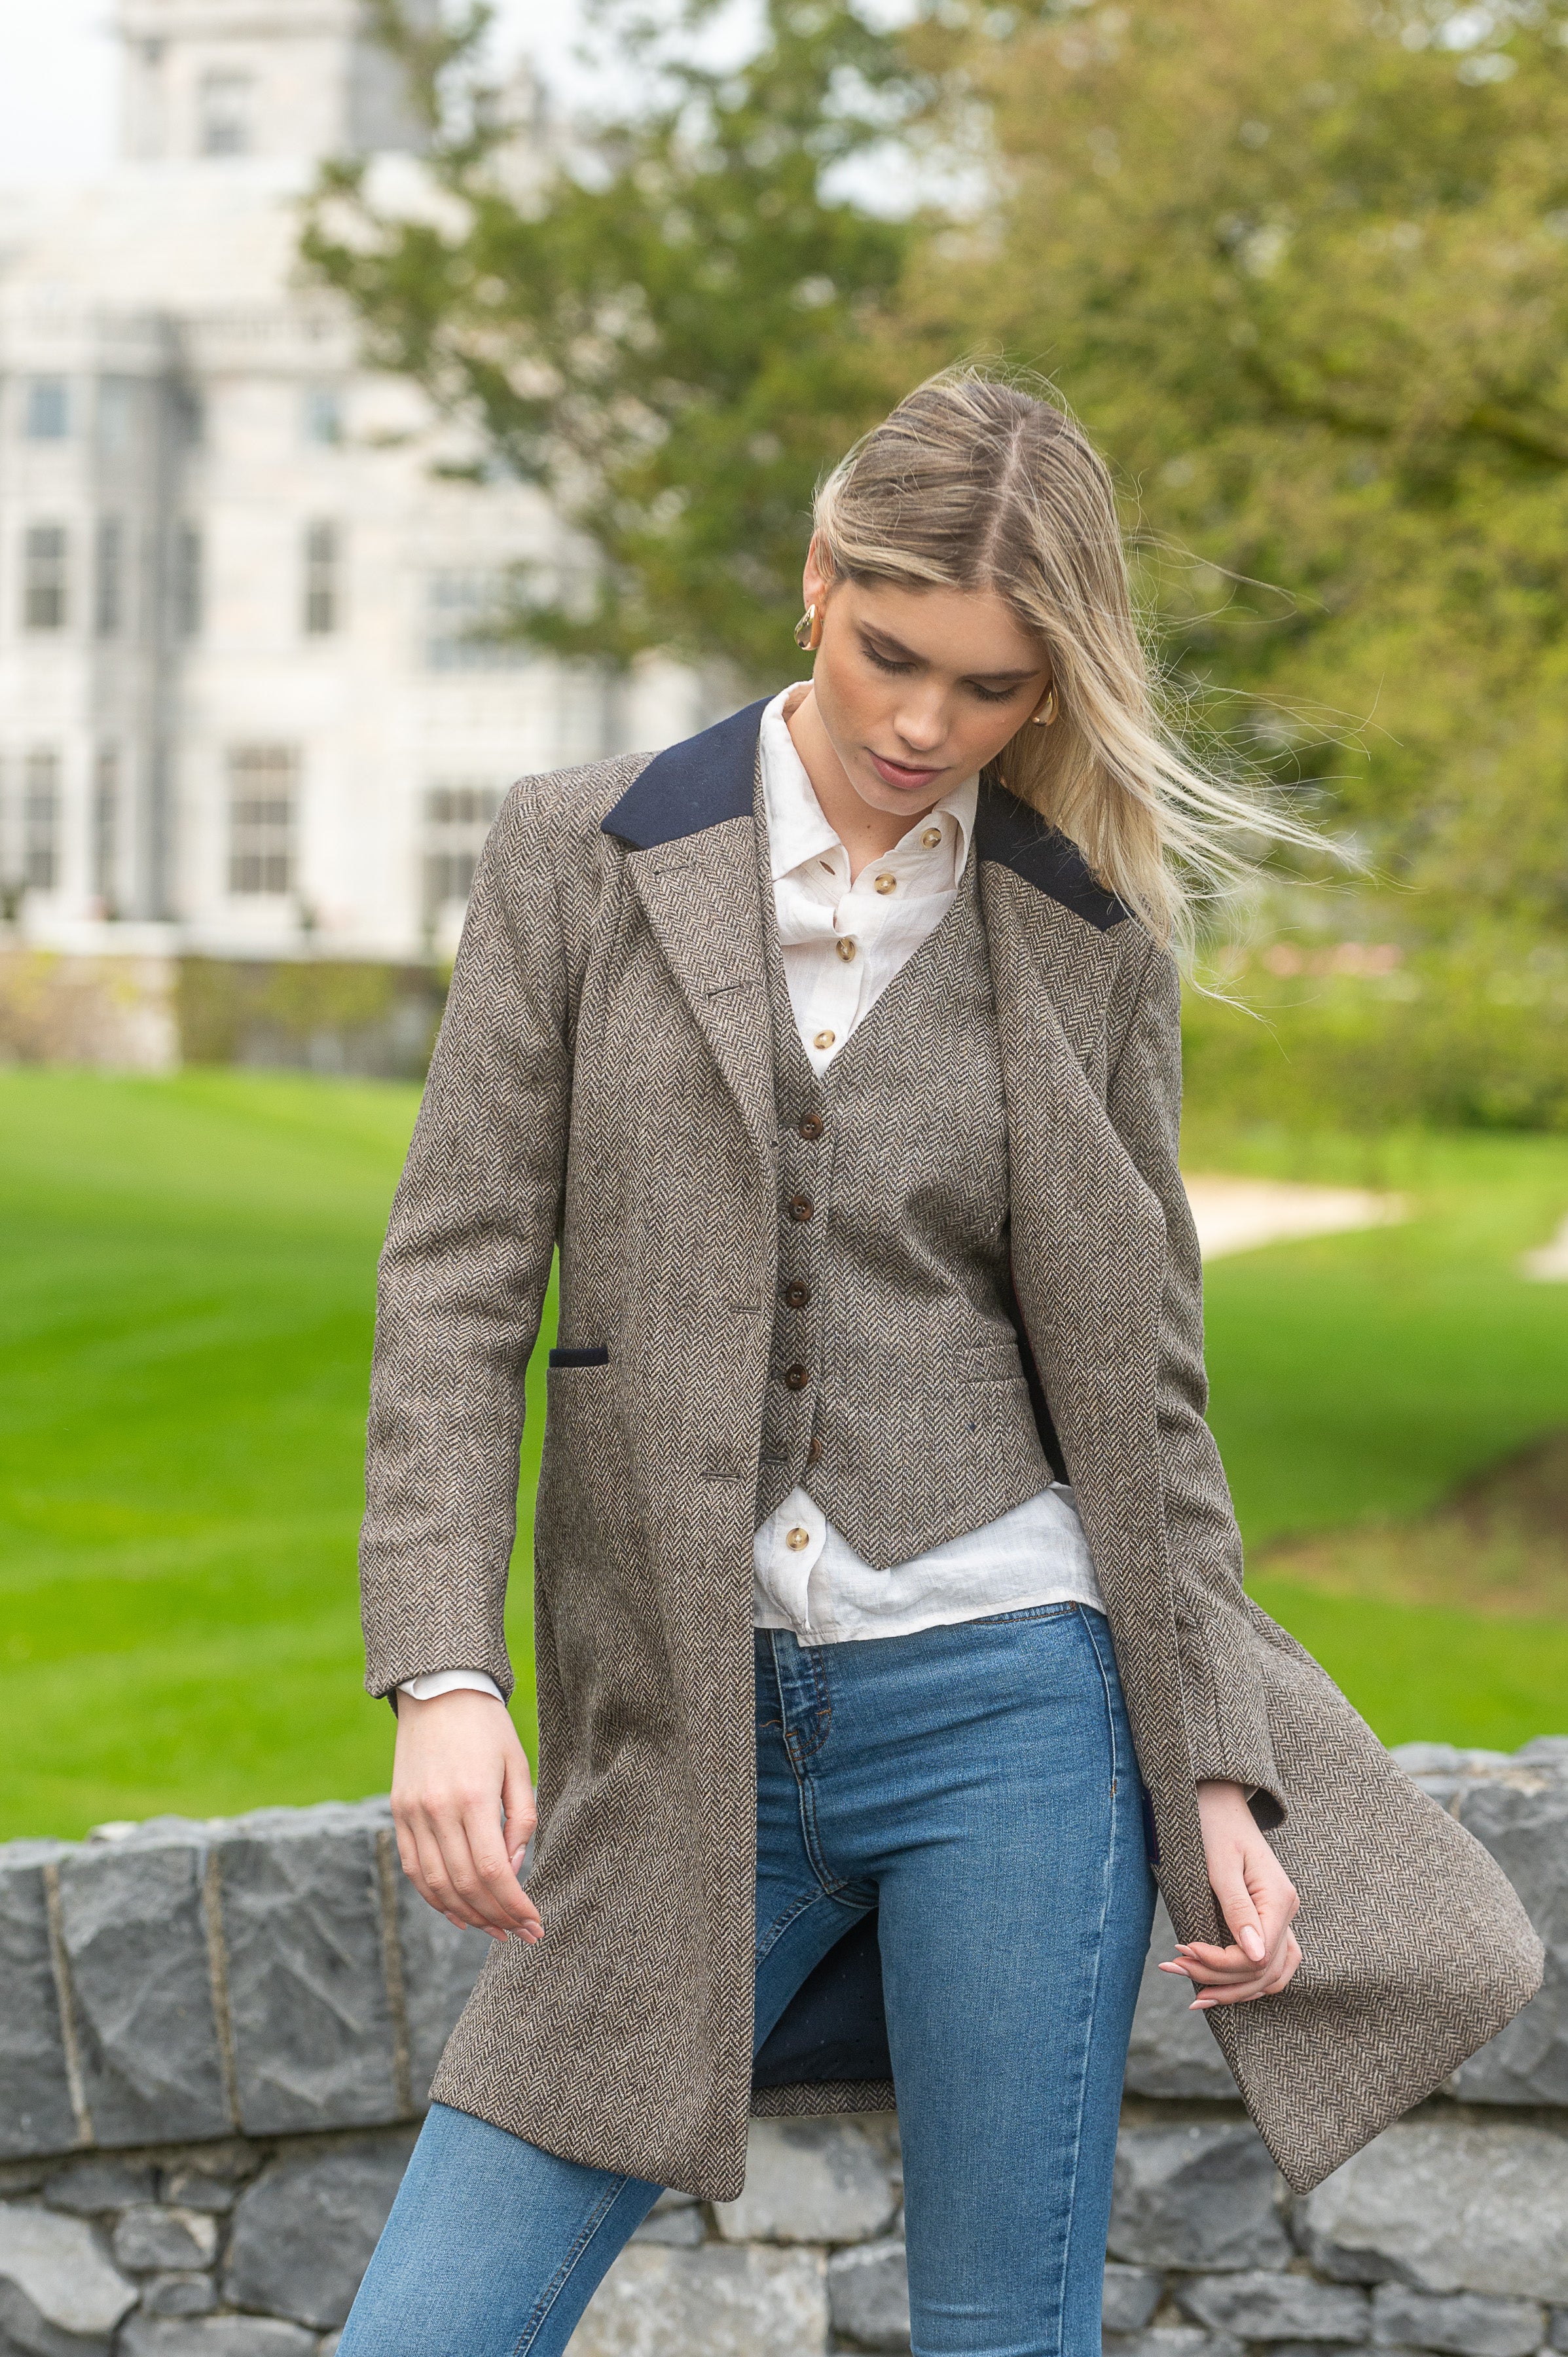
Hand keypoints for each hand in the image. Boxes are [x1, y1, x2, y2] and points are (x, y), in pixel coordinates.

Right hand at [391, 1689, 542, 1943]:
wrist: (438, 1690)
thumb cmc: (488, 1727)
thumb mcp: (517, 1766)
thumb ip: (521, 1819)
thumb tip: (514, 1868)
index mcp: (473, 1796)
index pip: (492, 1871)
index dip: (514, 1904)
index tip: (534, 1923)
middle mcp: (437, 1809)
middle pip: (464, 1885)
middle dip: (496, 1917)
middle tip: (520, 1934)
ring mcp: (412, 1813)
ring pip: (436, 1884)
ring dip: (466, 1915)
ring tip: (494, 1929)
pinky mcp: (399, 1812)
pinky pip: (414, 1869)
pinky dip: (435, 1897)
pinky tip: (458, 1912)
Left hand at [1158, 1779, 1299, 2009]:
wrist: (1216, 1801)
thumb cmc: (1213, 1826)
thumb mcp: (1220, 1865)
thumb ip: (1237, 1909)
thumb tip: (1255, 1957)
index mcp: (1280, 1899)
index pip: (1256, 1956)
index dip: (1219, 1963)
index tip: (1180, 1951)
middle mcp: (1288, 1912)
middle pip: (1262, 1971)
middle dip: (1218, 1981)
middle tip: (1173, 1967)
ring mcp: (1282, 1918)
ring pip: (1269, 1975)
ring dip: (1232, 1989)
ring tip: (1193, 1994)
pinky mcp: (1269, 1919)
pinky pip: (1268, 1964)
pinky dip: (1244, 1980)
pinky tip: (1215, 1986)